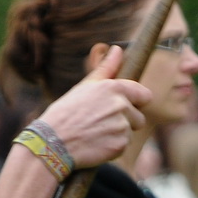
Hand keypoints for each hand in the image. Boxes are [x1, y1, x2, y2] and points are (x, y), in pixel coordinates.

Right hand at [37, 50, 150, 168]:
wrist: (52, 142)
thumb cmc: (66, 113)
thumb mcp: (85, 87)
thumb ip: (106, 68)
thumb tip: (118, 49)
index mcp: (114, 88)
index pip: (145, 95)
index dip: (136, 103)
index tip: (125, 107)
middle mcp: (121, 106)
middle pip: (139, 118)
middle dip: (126, 122)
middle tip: (101, 124)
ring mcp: (122, 127)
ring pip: (129, 133)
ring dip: (117, 135)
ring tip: (95, 134)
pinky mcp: (120, 145)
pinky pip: (123, 146)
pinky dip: (112, 148)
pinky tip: (95, 145)